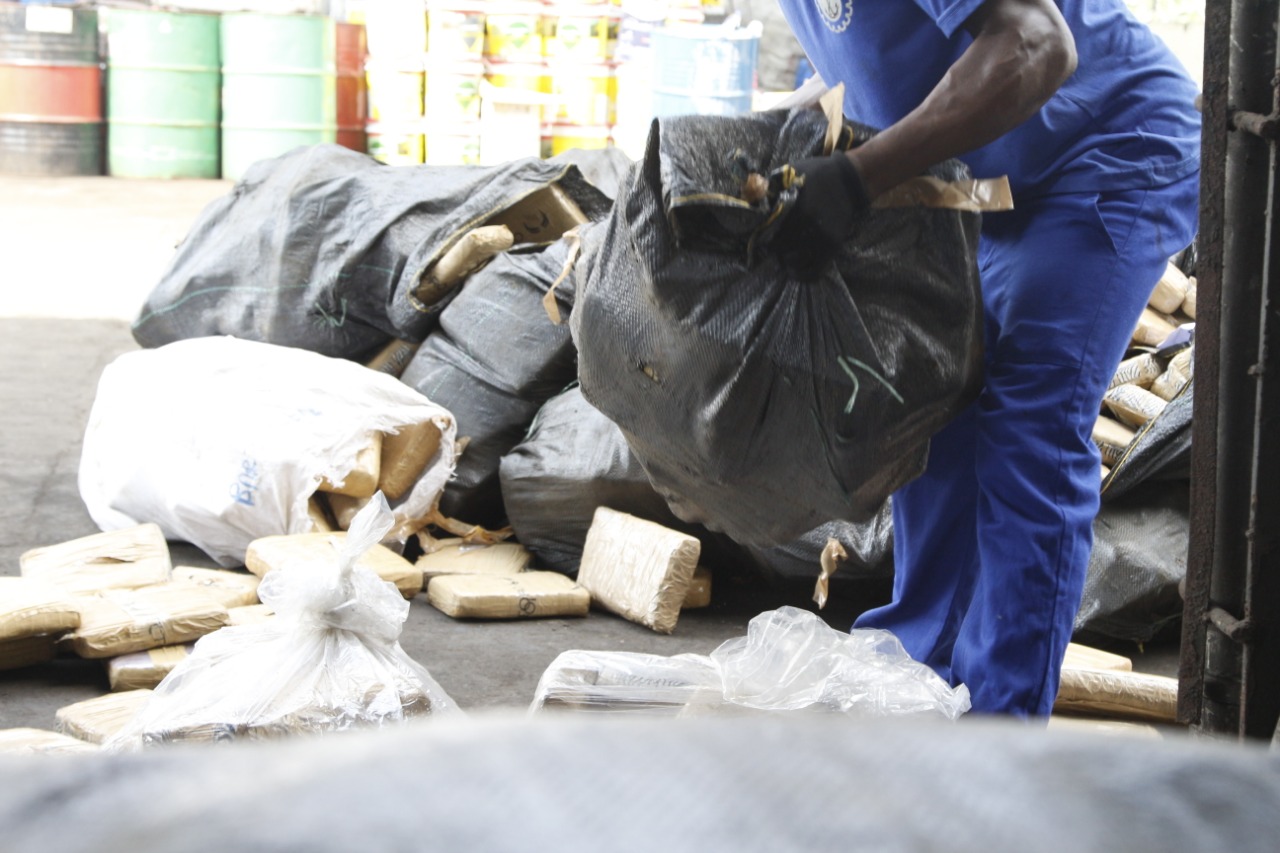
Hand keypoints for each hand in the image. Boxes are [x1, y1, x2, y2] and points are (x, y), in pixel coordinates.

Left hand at [772, 152, 870, 276]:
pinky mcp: (833, 247)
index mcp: (795, 209)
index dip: (761, 239)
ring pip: (794, 263)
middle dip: (773, 250)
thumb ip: (772, 189)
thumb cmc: (816, 174)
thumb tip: (750, 202)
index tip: (760, 239)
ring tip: (783, 256)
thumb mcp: (791, 173)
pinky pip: (814, 272)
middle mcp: (807, 226)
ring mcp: (821, 238)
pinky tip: (794, 270)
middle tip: (772, 247)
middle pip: (779, 250)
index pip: (768, 234)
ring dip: (786, 262)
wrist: (849, 179)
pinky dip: (802, 275)